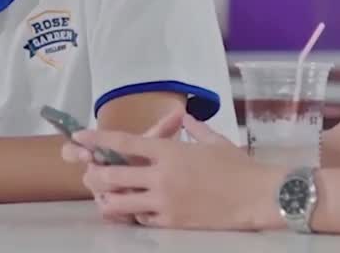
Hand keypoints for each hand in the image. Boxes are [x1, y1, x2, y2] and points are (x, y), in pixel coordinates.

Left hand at [72, 114, 284, 230]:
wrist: (260, 196)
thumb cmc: (239, 166)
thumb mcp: (215, 141)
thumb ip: (194, 128)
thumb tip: (185, 117)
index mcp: (169, 151)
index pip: (124, 143)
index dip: (97, 139)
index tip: (79, 136)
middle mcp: (161, 175)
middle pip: (112, 174)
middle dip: (95, 173)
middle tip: (89, 173)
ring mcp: (165, 201)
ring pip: (121, 202)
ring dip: (108, 198)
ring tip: (104, 195)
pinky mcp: (173, 223)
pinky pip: (142, 220)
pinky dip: (134, 215)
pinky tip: (135, 211)